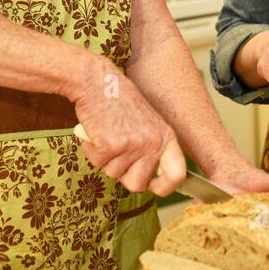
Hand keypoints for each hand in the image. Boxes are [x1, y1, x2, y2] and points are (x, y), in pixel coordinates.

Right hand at [73, 57, 186, 196]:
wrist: (97, 81)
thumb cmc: (120, 102)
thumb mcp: (148, 123)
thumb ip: (152, 149)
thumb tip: (151, 181)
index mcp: (166, 137)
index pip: (177, 175)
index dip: (165, 188)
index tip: (152, 186)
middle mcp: (153, 143)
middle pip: (138, 185)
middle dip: (123, 175)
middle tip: (116, 153)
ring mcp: (133, 145)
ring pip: (114, 174)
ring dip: (105, 159)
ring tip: (106, 134)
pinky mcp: (111, 145)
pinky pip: (97, 163)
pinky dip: (91, 151)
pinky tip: (95, 132)